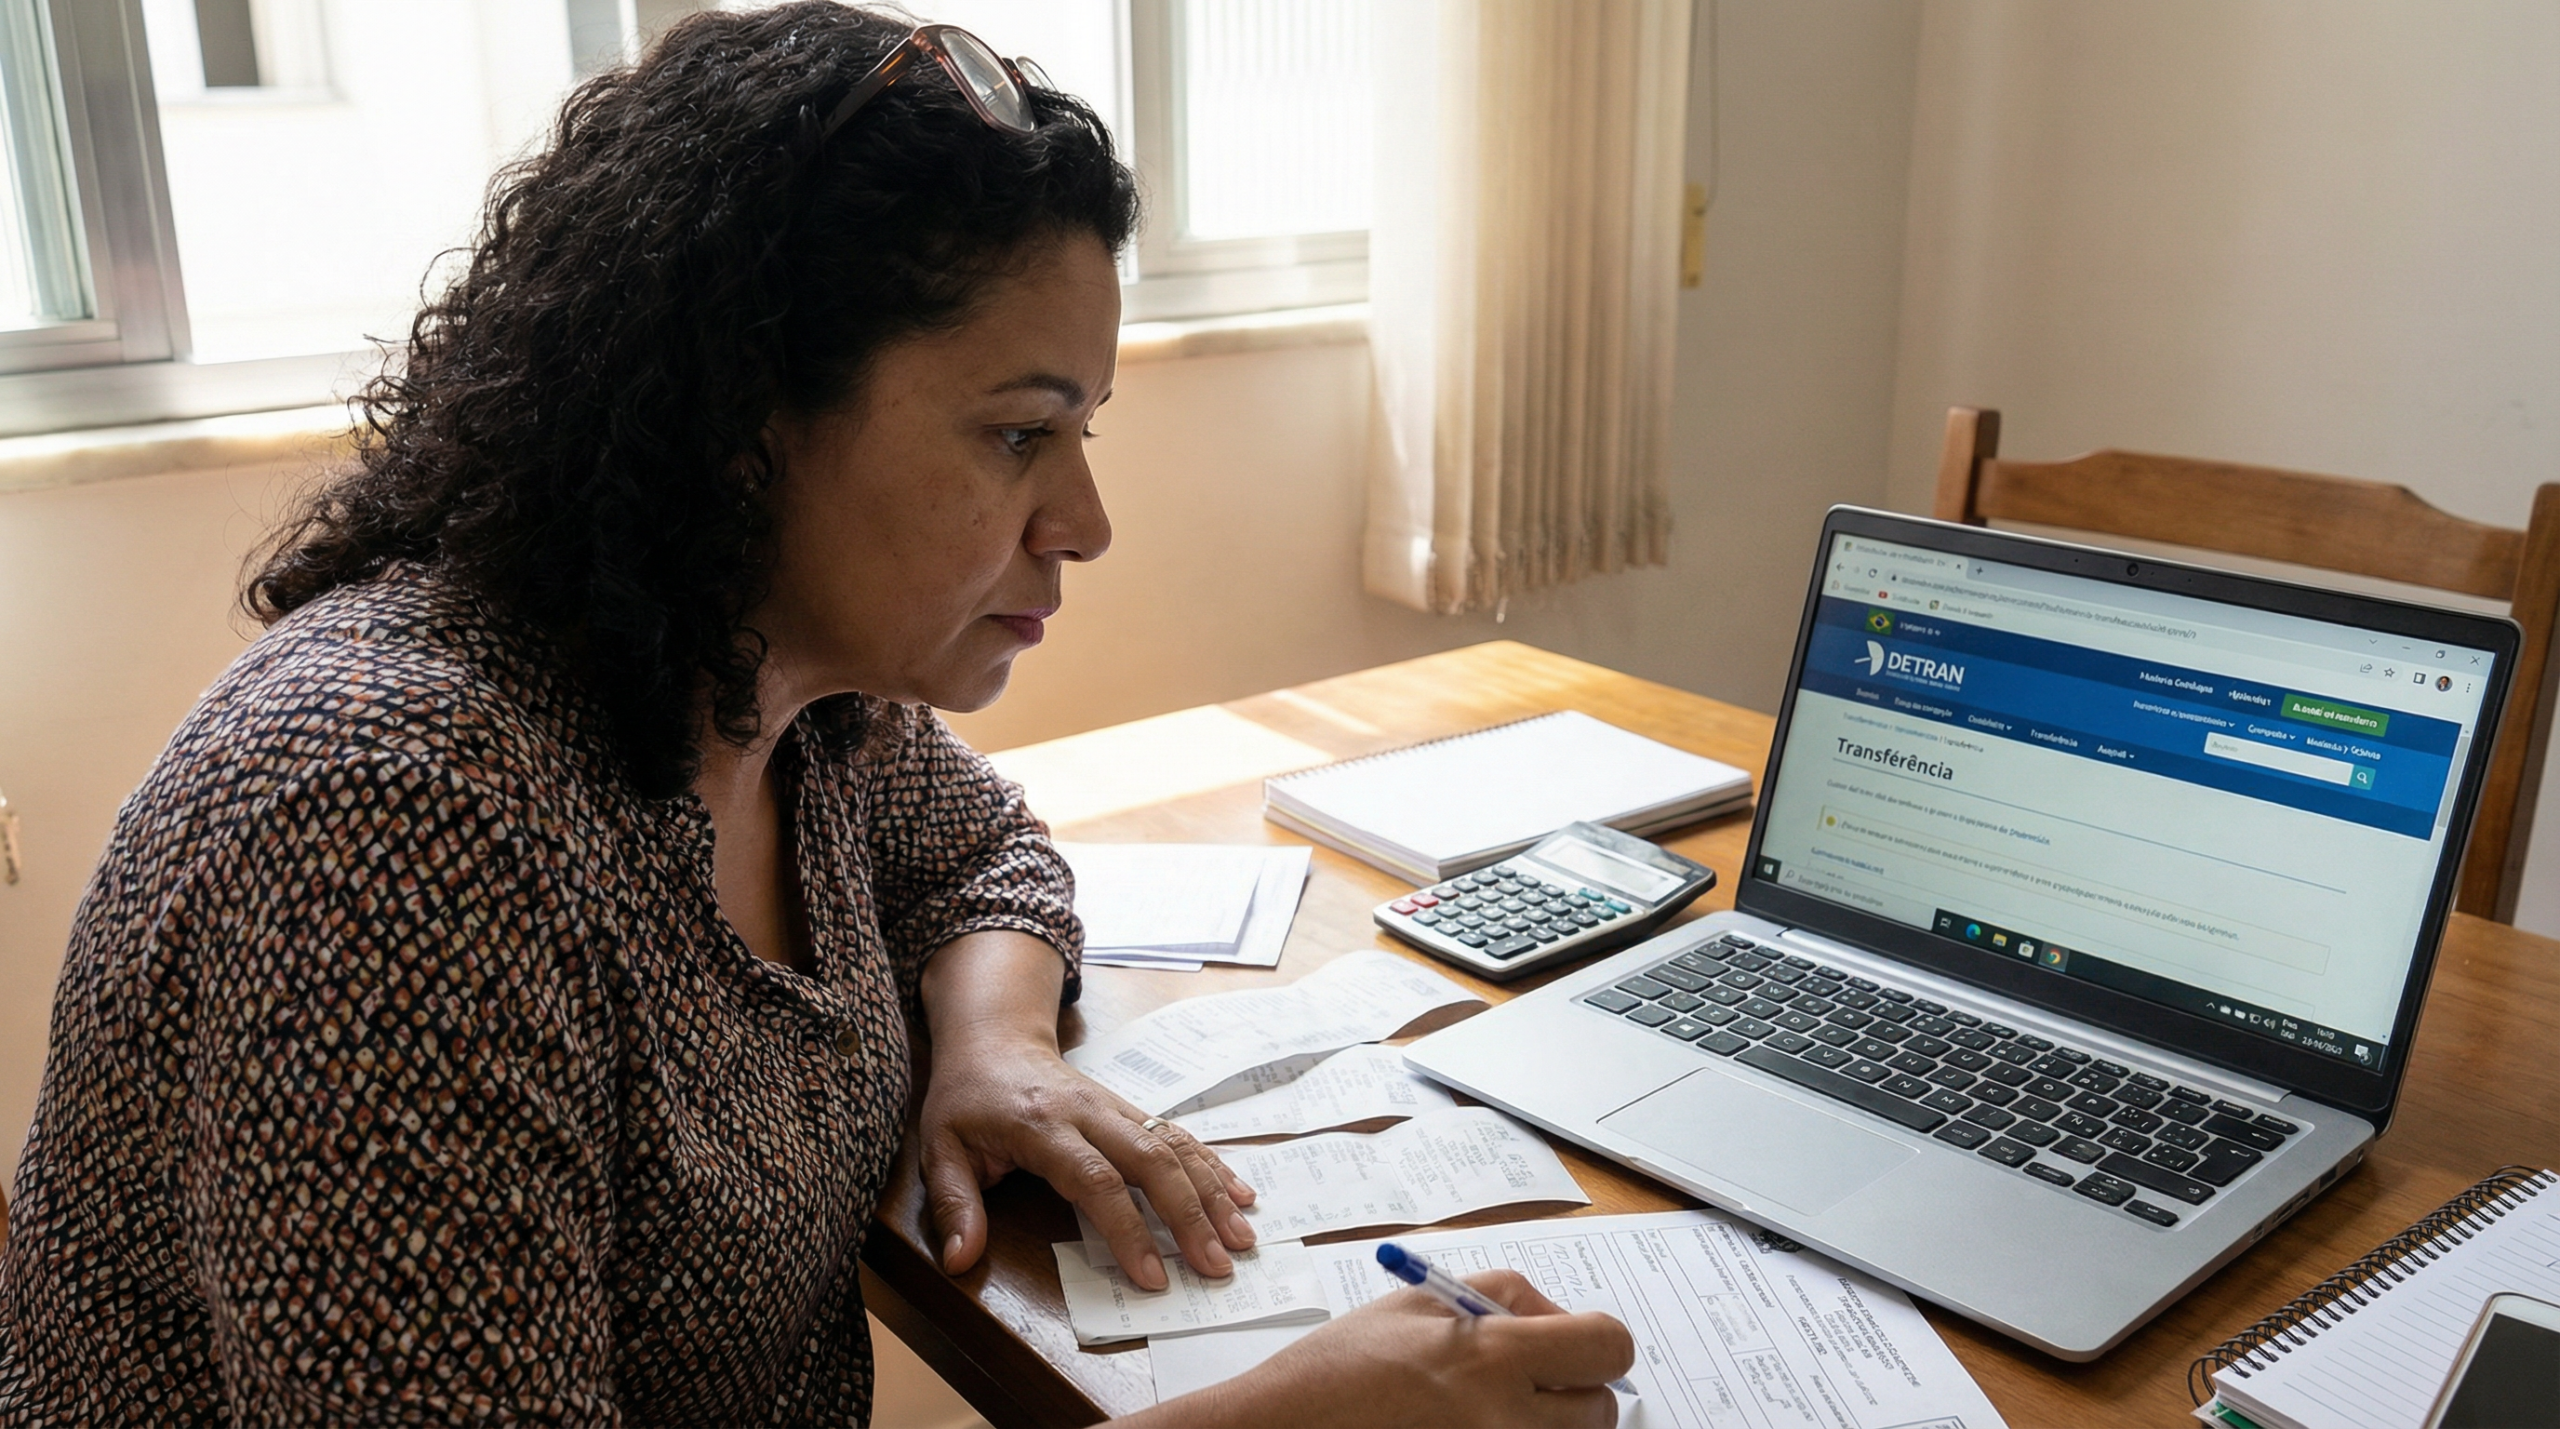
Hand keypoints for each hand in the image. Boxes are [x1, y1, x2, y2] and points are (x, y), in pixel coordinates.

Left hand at [917, 1025, 1256, 1290]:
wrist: (994, 1038)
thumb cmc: (967, 1099)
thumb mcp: (941, 1149)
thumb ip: (953, 1205)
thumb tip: (959, 1261)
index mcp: (1043, 1126)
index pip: (1095, 1179)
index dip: (1127, 1228)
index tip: (1152, 1276)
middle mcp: (1090, 1113)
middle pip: (1151, 1160)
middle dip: (1190, 1215)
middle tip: (1218, 1265)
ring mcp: (1117, 1107)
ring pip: (1174, 1145)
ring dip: (1212, 1191)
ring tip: (1243, 1236)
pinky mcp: (1131, 1108)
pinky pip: (1179, 1134)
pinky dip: (1213, 1164)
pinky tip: (1241, 1193)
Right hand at [1127, 1271, 1634, 1428]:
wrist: (1290, 1426)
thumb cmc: (1345, 1364)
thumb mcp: (1424, 1300)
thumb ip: (1505, 1295)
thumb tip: (1561, 1318)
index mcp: (1494, 1355)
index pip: (1608, 1346)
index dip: (1599, 1339)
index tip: (1578, 1343)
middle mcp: (1505, 1417)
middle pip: (1603, 1410)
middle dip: (1576, 1390)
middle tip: (1532, 1380)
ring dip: (1549, 1422)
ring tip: (1493, 1406)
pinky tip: (1472, 1426)